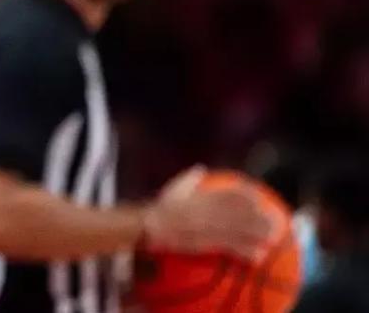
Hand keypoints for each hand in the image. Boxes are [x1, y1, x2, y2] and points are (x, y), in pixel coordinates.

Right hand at [142, 166, 272, 261]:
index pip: (231, 194)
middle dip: (261, 218)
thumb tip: (199, 168)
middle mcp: (210, 209)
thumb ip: (189, 178)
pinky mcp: (204, 242)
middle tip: (277, 224)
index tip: (260, 202)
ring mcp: (207, 226)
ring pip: (239, 230)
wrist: (148, 226)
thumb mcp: (174, 188)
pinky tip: (258, 257)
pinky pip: (228, 247)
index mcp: (204, 196)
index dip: (249, 198)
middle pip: (242, 213)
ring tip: (273, 240)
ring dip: (258, 235)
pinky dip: (245, 252)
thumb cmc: (160, 207)